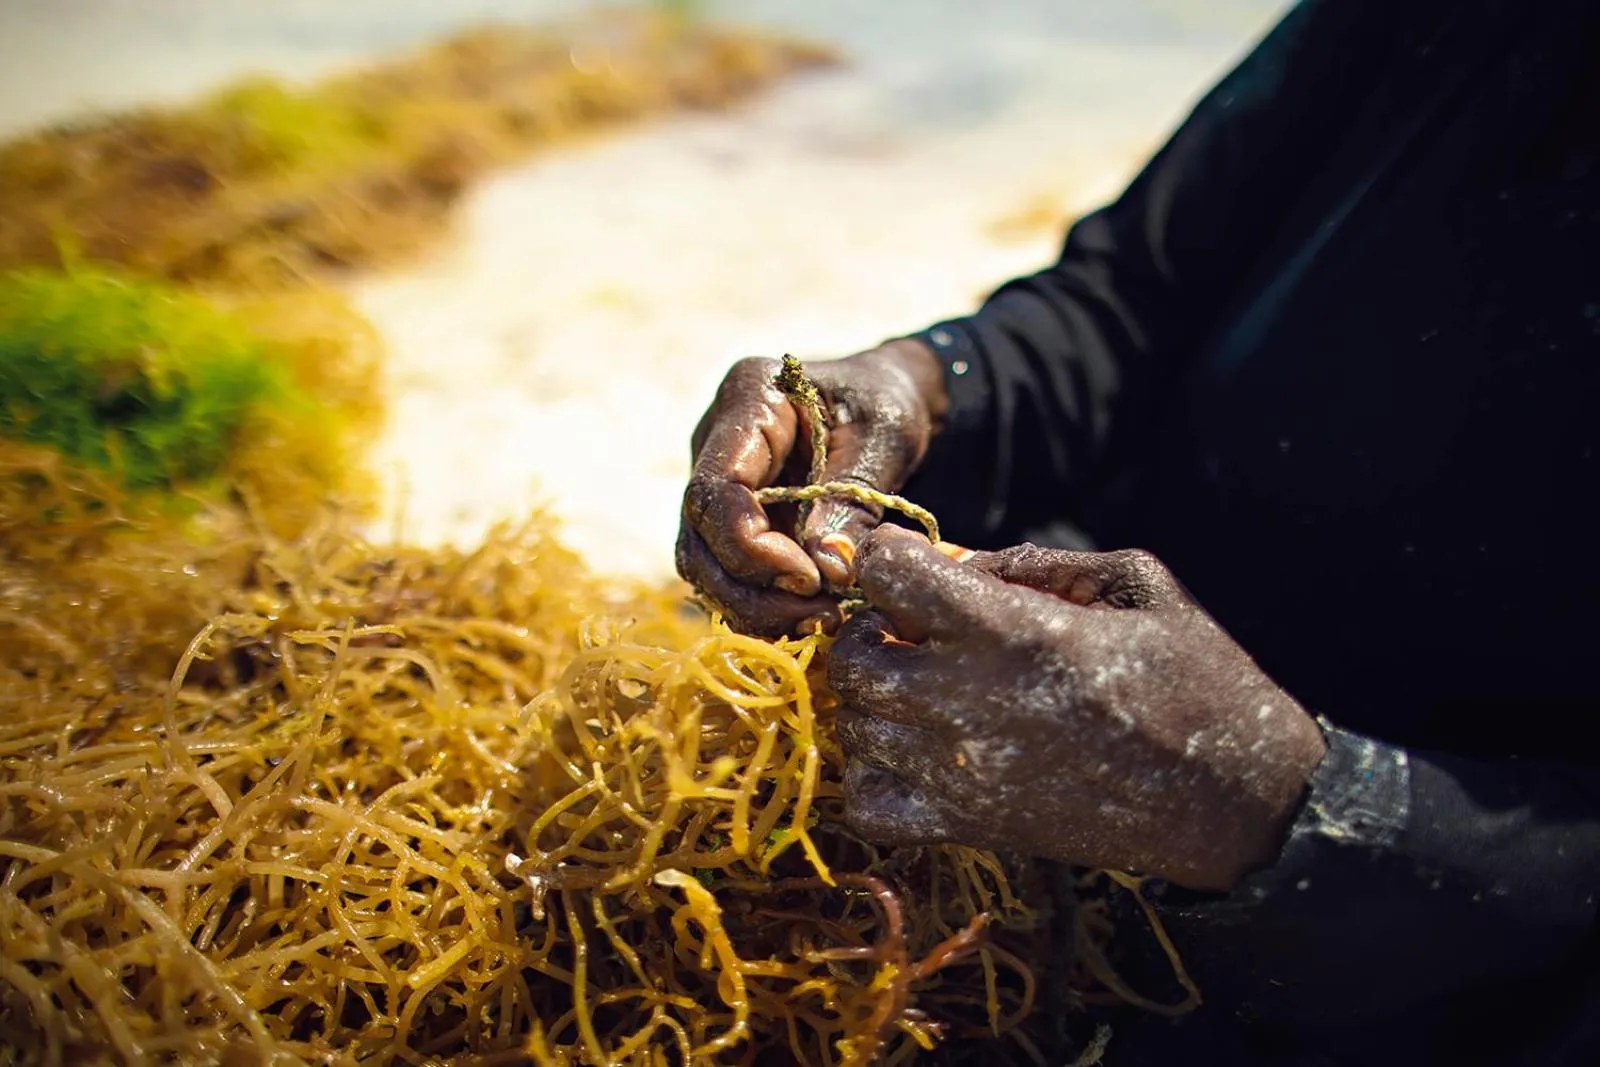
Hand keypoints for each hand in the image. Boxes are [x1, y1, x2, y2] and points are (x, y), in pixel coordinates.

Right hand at [676, 340, 946, 636]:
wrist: (881, 399)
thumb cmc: (884, 404)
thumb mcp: (885, 438)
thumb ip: (851, 501)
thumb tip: (826, 572)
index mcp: (747, 400)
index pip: (716, 489)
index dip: (750, 547)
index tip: (810, 579)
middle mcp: (713, 444)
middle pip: (699, 536)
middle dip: (754, 589)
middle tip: (822, 612)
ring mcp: (715, 486)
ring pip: (704, 566)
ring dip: (757, 607)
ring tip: (822, 618)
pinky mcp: (728, 521)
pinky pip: (726, 576)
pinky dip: (763, 605)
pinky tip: (812, 614)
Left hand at [827, 528, 1327, 891]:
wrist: (1234, 801)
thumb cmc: (1199, 680)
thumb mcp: (1138, 586)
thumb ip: (1041, 564)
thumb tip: (964, 562)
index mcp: (1013, 631)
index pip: (887, 574)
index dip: (887, 556)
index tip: (911, 563)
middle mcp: (970, 701)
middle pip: (851, 657)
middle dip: (867, 630)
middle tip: (908, 628)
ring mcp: (962, 773)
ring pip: (853, 726)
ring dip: (871, 700)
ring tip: (917, 688)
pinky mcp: (969, 827)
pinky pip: (869, 806)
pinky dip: (873, 777)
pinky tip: (911, 754)